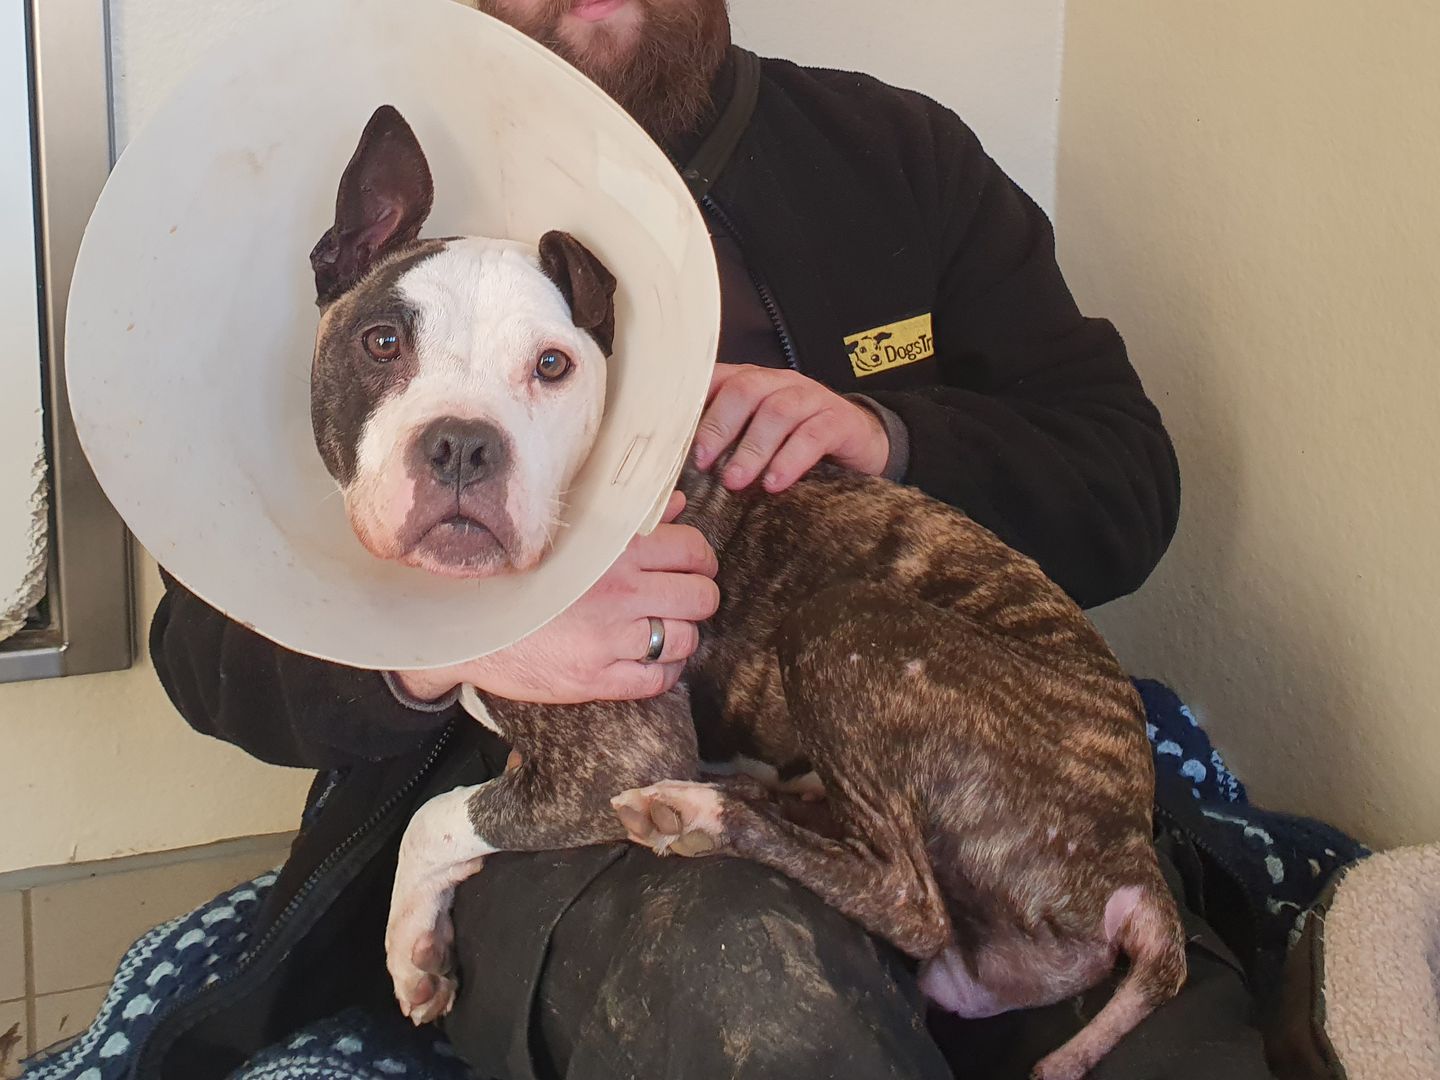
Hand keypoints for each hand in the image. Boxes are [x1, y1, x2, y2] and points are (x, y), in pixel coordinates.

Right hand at [393, 492, 718, 704]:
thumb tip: (678, 505)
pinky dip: (664, 670)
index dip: (699, 560)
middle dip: (698, 598)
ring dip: (681, 636)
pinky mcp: (597, 678)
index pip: (692, 550)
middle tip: (681, 601)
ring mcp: (610, 639)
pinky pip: (659, 679)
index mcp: (615, 550)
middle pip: (701, 597)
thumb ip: (632, 518)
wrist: (468, 625)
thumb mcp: (573, 534)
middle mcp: (620, 593)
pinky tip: (649, 659)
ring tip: (663, 630)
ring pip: (686, 640)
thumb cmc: (520, 575)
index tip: (691, 567)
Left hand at [692, 364, 889, 492]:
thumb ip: (724, 440)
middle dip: (719, 426)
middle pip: (745, 389)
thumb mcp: (756, 435)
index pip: (718, 380)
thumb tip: (677, 462)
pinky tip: (775, 483)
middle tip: (703, 462)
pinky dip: (790, 460)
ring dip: (752, 449)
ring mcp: (812, 398)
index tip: (674, 439)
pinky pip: (813, 435)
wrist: (861, 442)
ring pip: (778, 412)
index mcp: (754, 381)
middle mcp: (781, 382)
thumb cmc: (796, 441)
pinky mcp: (840, 421)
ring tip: (735, 481)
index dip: (694, 406)